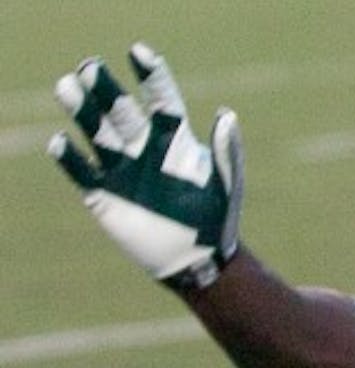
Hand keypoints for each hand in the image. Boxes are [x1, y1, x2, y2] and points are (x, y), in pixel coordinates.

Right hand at [50, 43, 242, 290]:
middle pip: (121, 112)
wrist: (199, 260)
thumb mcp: (225, 184)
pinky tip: (61, 142)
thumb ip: (225, 151)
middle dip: (106, 90)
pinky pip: (82, 171)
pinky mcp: (104, 195)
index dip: (151, 76)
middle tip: (90, 67)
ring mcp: (122, 170)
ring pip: (97, 133)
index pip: (161, 100)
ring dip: (82, 111)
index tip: (139, 53)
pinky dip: (71, 158)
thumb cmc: (216, 220)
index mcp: (175, 141)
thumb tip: (226, 115)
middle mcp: (144, 149)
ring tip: (67, 87)